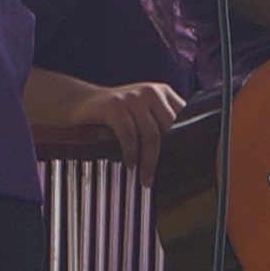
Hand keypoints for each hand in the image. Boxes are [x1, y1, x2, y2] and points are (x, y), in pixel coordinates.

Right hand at [42, 78, 181, 175]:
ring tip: (146, 179)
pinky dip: (131, 154)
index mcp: (163, 93)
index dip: (188, 141)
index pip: (185, 117)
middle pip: (170, 128)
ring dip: (149, 162)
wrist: (81, 104)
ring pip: (151, 135)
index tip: (186, 164)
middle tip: (166, 178)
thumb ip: (163, 125)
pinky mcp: (114, 105)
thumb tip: (185, 155)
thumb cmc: (116, 115)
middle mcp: (151, 91)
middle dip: (169, 156)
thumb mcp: (144, 114)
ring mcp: (132, 97)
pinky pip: (129, 135)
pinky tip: (130, 164)